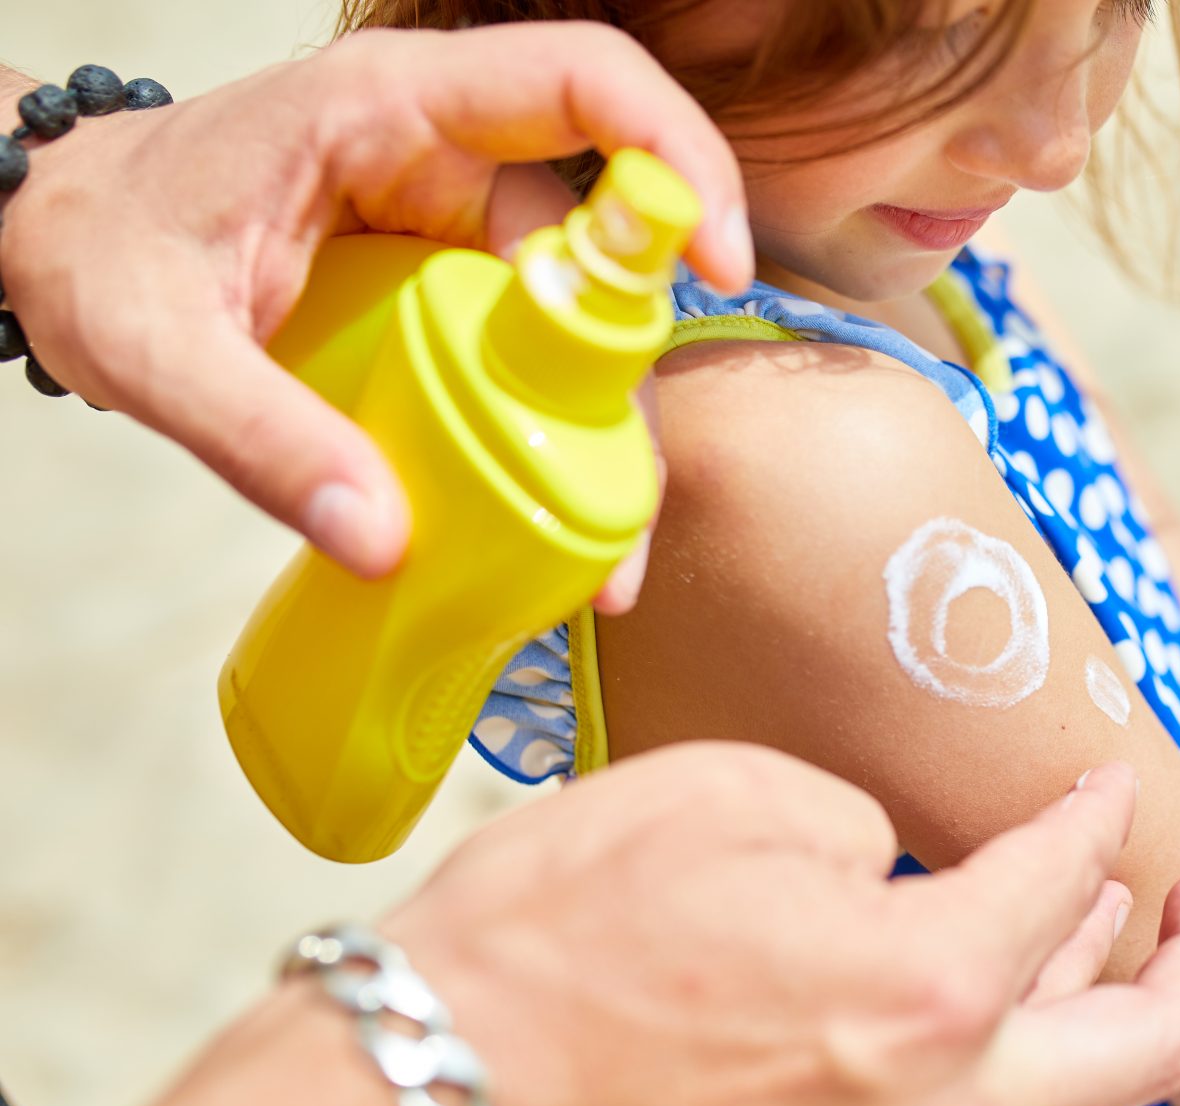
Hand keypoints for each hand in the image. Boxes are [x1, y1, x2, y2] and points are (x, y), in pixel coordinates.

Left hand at [0, 25, 749, 603]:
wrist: (58, 236)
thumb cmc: (99, 250)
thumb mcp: (153, 346)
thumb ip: (256, 435)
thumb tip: (382, 539)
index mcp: (388, 108)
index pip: (582, 82)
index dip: (676, 156)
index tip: (715, 265)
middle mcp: (443, 152)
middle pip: (604, 232)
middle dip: (637, 364)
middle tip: (633, 499)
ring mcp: (451, 220)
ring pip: (581, 307)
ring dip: (602, 425)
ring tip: (600, 550)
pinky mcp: (448, 283)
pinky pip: (534, 347)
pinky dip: (553, 431)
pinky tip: (553, 517)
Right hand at [386, 744, 1179, 1105]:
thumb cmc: (554, 942)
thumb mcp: (722, 800)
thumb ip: (857, 820)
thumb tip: (896, 864)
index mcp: (928, 989)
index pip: (1064, 883)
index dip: (1097, 814)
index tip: (1106, 778)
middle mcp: (935, 1098)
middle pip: (1140, 1047)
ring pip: (1050, 1082)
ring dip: (1088, 998)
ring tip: (1093, 923)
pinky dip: (994, 1036)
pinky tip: (963, 979)